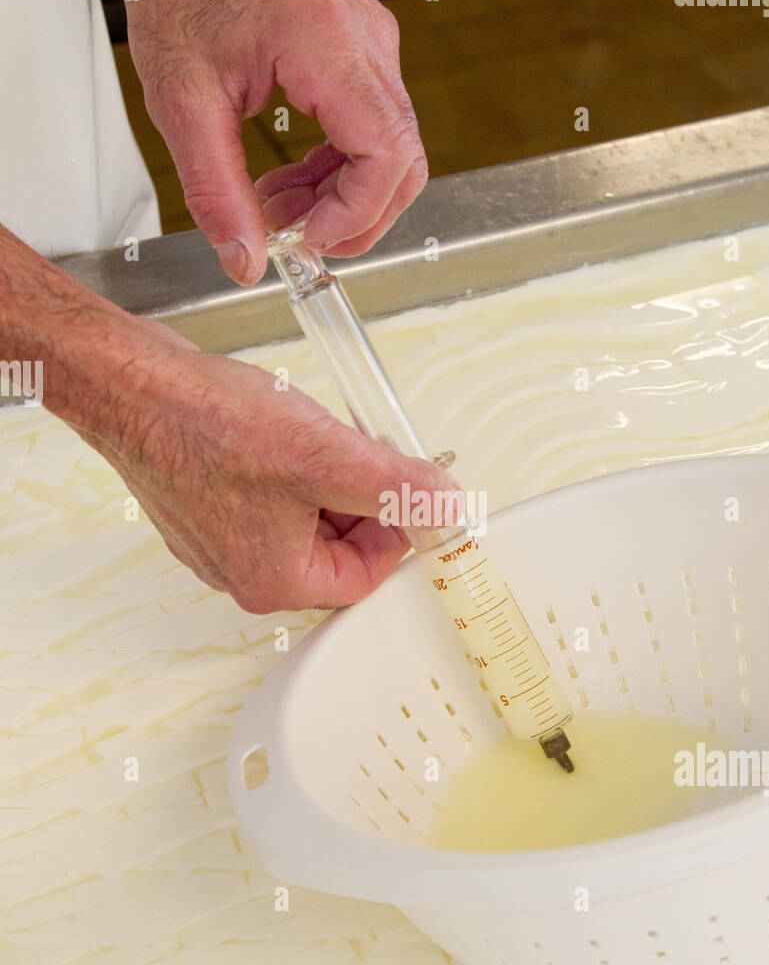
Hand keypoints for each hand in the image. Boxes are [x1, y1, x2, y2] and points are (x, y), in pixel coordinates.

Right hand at [72, 317, 454, 611]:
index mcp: (273, 581)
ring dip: (326, 481)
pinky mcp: (201, 504)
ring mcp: (216, 539)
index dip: (395, 532)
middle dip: (359, 501)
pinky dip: (288, 468)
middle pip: (334, 550)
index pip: (363, 578)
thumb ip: (395, 488)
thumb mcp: (327, 457)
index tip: (408, 492)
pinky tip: (282, 430)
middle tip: (366, 454)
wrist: (128, 384)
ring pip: (302, 519)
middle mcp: (241, 571)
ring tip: (321, 437)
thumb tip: (443, 508)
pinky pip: (266, 497)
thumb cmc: (204, 425)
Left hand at [113, 0, 426, 279]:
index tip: (309, 238)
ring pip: (392, 152)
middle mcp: (363, 40)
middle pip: (402, 161)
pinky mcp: (362, 56)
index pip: (386, 154)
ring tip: (279, 208)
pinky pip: (373, 132)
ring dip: (341, 197)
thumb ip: (216, 192)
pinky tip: (293, 181)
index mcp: (325, 44)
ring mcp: (370, 45)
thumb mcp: (182, 104)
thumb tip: (246, 259)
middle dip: (354, 216)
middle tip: (296, 237)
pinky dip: (337, 170)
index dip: (356, 213)